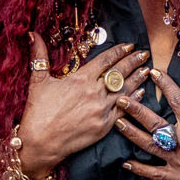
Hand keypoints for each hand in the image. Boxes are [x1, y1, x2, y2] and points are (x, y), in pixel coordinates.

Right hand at [16, 34, 150, 179]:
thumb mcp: (38, 82)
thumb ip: (39, 56)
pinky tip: (140, 92)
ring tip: (147, 69)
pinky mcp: (105, 126)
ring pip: (125, 90)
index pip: (105, 60)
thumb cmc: (37, 113)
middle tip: (144, 53)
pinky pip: (124, 109)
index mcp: (80, 79)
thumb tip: (33, 34)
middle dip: (133, 61)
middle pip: (119, 73)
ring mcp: (102, 110)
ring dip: (137, 78)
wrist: (40, 144)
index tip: (128, 45)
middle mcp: (94, 93)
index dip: (118, 51)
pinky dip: (134, 99)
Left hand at [116, 68, 179, 179]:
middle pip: (153, 123)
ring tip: (118, 123)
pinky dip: (139, 168)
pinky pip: (154, 173)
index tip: (154, 73)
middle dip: (135, 110)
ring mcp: (177, 160)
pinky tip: (126, 163)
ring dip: (131, 134)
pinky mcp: (177, 177)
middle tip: (121, 99)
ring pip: (148, 145)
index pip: (177, 100)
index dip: (165, 85)